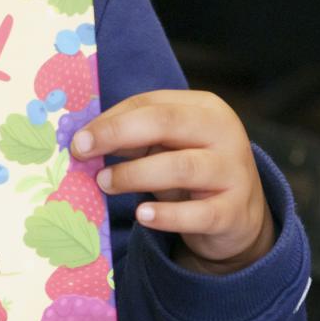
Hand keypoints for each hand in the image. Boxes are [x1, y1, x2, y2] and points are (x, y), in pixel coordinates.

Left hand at [71, 91, 274, 275]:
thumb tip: (84, 140)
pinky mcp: (235, 212)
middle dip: (117, 134)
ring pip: (180, 167)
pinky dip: (167, 215)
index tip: (78, 138)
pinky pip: (198, 213)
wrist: (240, 216)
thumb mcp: (167, 147)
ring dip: (134, 175)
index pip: (151, 104)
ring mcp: (234, 172)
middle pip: (166, 123)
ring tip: (105, 183)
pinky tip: (141, 215)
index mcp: (203, 108)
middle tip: (82, 151)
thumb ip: (134, 139)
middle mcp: (224, 133)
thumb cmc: (192, 170)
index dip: (111, 120)